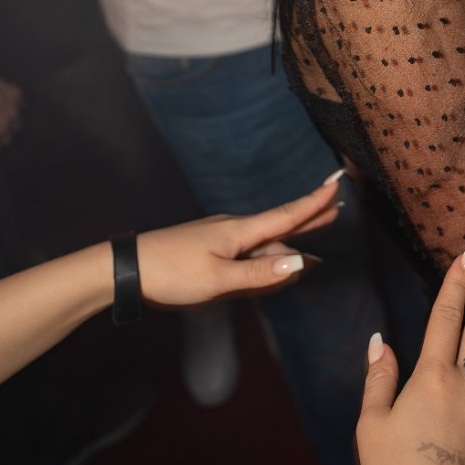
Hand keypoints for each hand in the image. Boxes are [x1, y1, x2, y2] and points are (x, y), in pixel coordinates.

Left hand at [135, 179, 340, 305]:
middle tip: (336, 208)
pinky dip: (266, 256)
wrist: (128, 268)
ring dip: (289, 245)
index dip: (313, 203)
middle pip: (279, 225)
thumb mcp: (217, 280)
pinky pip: (247, 252)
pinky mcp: (209, 250)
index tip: (336, 183)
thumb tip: (301, 264)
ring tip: (313, 251)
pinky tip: (269, 262)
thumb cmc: (171, 274)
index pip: (286, 215)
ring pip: (263, 243)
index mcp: (239, 232)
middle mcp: (234, 230)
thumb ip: (259, 275)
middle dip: (308, 218)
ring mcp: (220, 239)